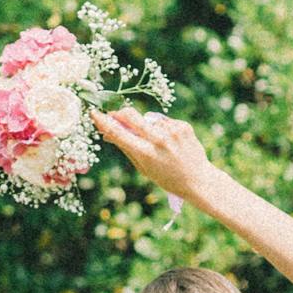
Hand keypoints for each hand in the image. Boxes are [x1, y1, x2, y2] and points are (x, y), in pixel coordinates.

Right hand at [96, 109, 217, 210]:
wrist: (198, 179)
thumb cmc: (167, 177)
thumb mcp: (143, 168)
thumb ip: (126, 148)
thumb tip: (107, 134)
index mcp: (146, 153)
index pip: (118, 133)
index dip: (104, 121)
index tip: (94, 113)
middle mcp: (158, 140)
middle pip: (131, 115)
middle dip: (120, 113)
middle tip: (116, 116)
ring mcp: (172, 131)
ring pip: (148, 119)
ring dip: (146, 126)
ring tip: (158, 143)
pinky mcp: (182, 126)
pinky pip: (164, 122)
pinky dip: (162, 128)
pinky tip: (170, 142)